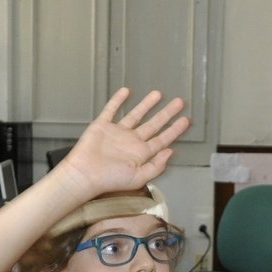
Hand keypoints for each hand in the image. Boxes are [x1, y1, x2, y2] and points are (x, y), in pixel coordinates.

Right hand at [56, 89, 190, 203]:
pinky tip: (126, 91)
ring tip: (158, 94)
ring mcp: (117, 132)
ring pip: (136, 114)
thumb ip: (156, 166)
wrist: (84, 175)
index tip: (186, 120)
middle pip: (153, 125)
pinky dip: (118, 100)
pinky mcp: (102, 126)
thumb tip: (170, 151)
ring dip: (147, 104)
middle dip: (167, 113)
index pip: (162, 139)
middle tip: (180, 102)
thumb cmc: (110, 180)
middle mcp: (131, 141)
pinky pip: (112, 110)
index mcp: (141, 154)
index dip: (175, 130)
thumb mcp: (138, 178)